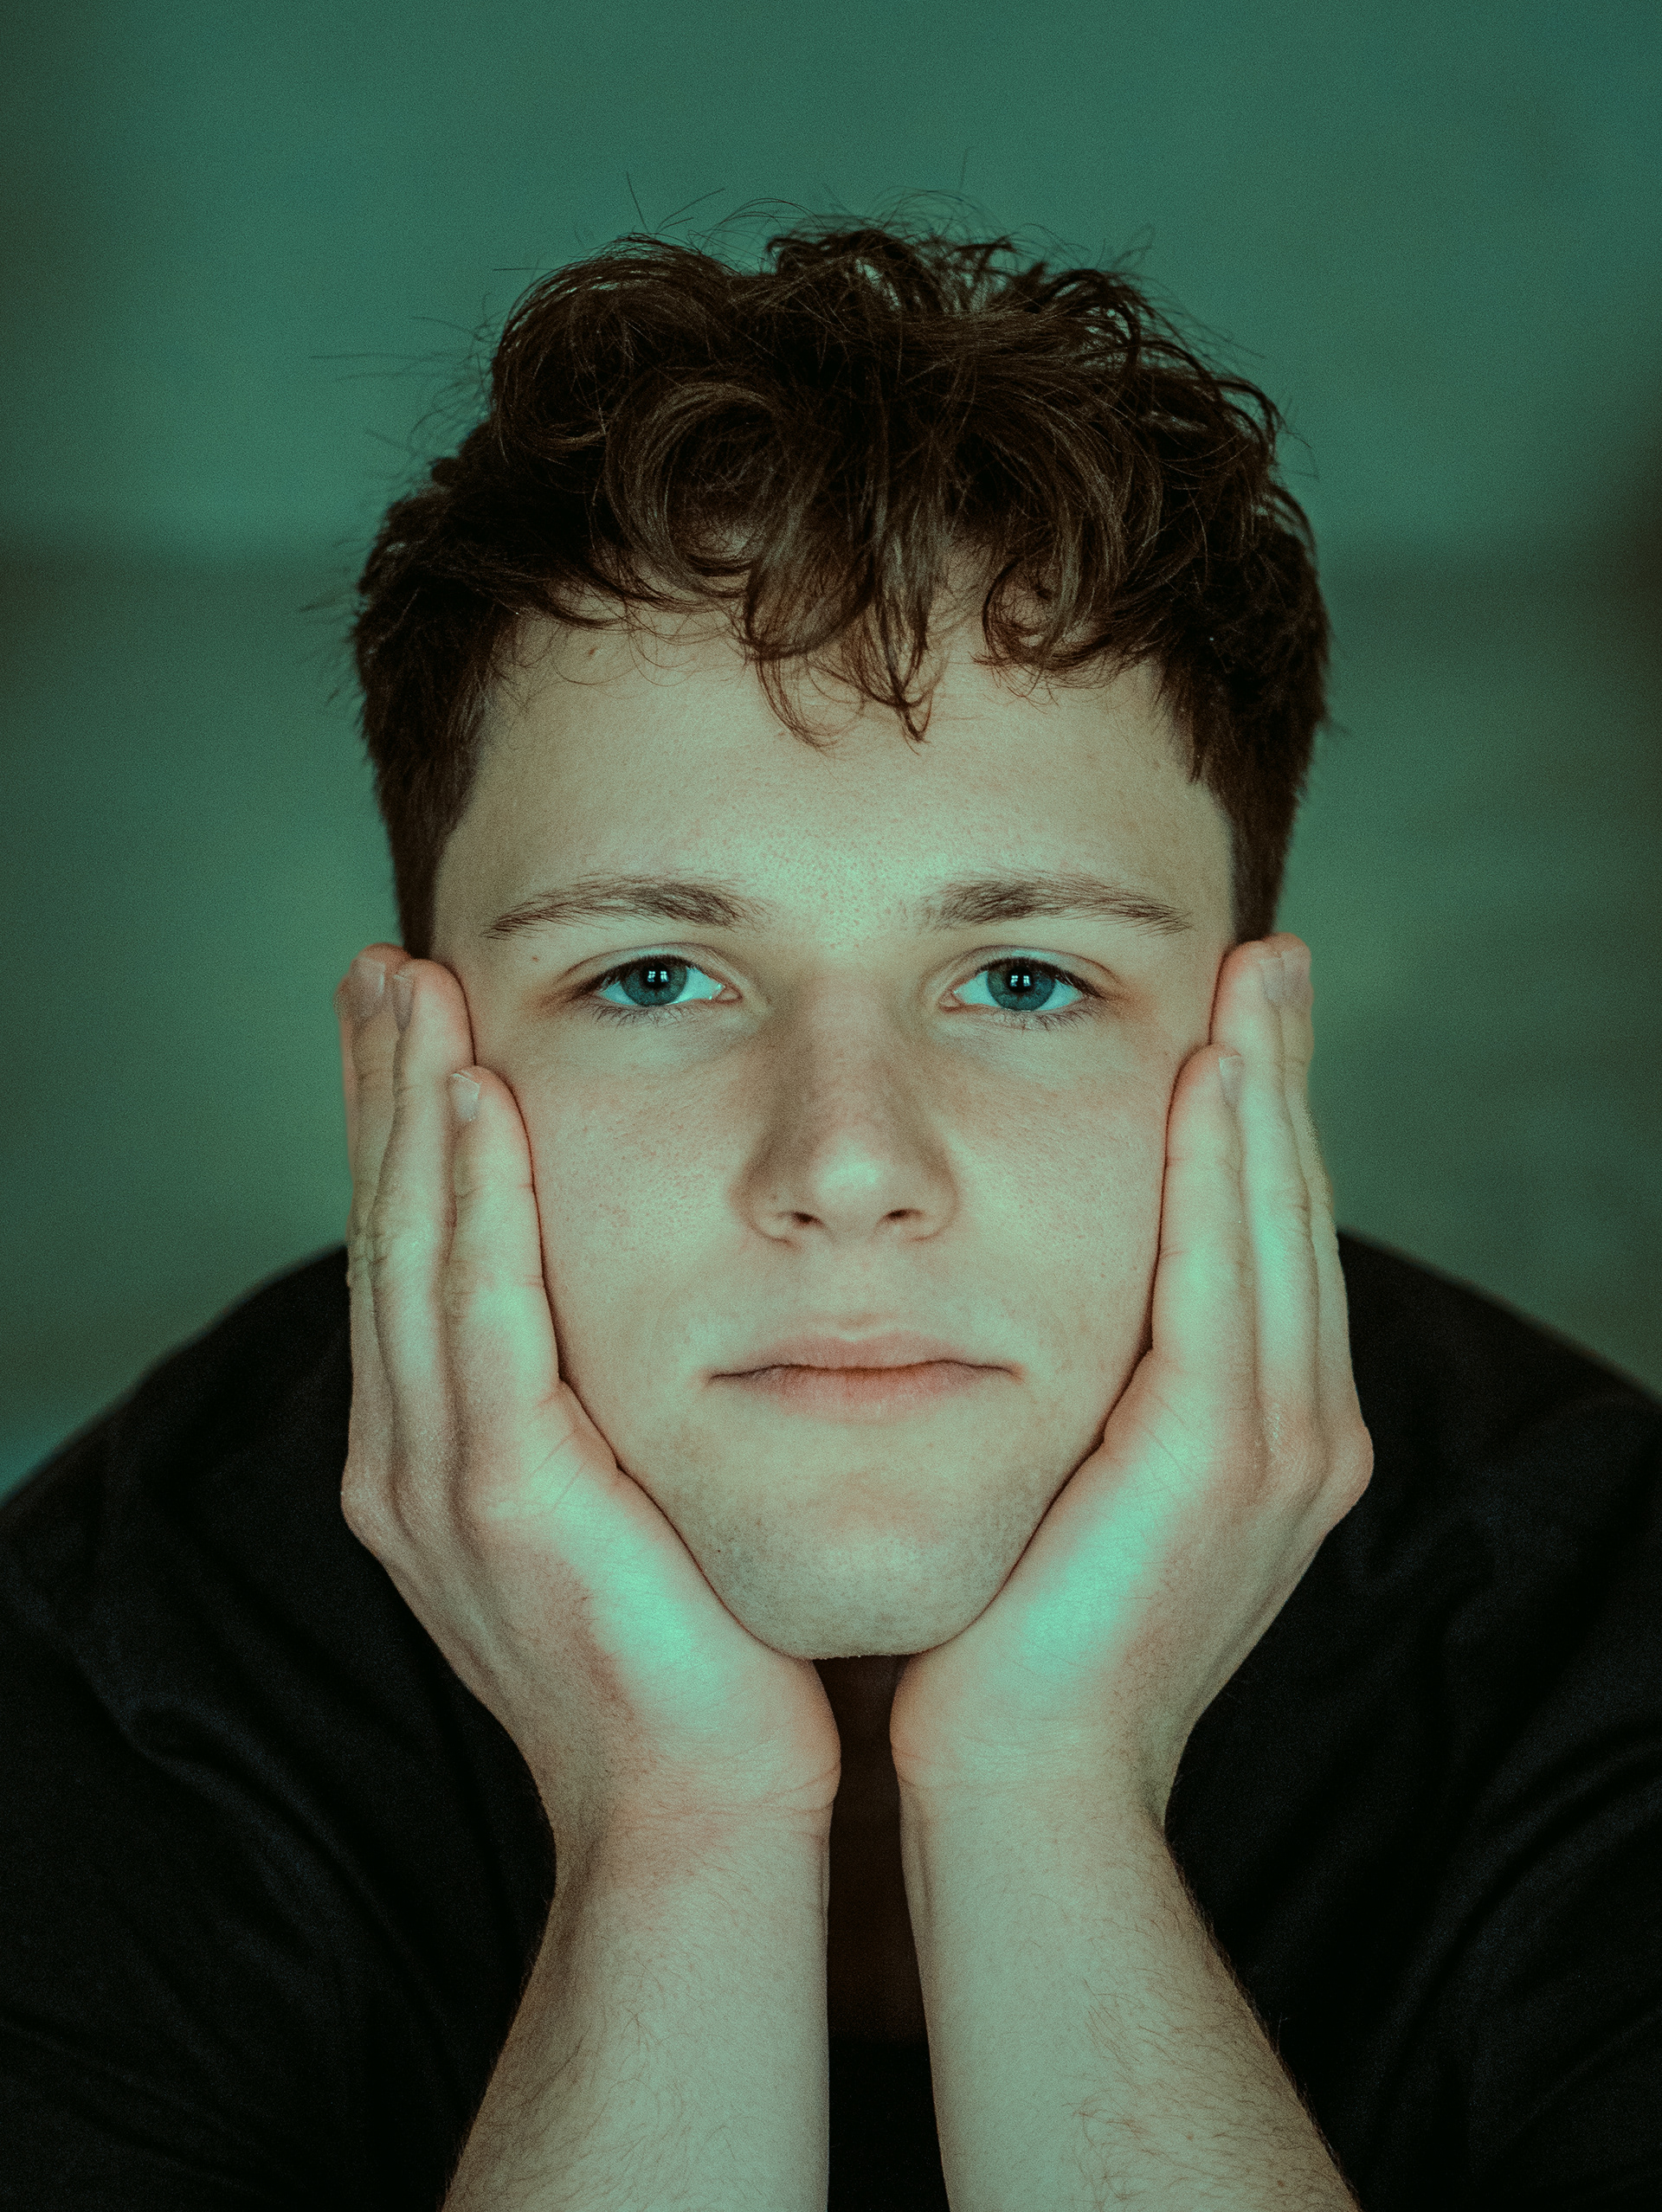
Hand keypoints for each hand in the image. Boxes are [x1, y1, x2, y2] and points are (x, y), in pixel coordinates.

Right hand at [334, 944, 841, 1842]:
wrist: (703, 1810)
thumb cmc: (687, 1654)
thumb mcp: (617, 1502)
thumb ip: (590, 1400)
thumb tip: (626, 1300)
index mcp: (433, 1459)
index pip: (410, 1257)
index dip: (398, 1132)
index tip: (410, 1020)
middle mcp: (409, 1463)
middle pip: (387, 1235)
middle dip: (380, 1092)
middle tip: (387, 962)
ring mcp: (443, 1487)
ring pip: (417, 1256)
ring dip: (411, 1113)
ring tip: (415, 990)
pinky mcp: (510, 1506)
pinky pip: (483, 1324)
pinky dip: (476, 1206)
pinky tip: (480, 1106)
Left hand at [887, 934, 1372, 1824]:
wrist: (1025, 1774)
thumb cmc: (1024, 1631)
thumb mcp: (1082, 1477)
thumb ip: (1102, 1381)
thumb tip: (1049, 1283)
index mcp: (1272, 1434)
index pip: (1269, 1240)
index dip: (1266, 1122)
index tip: (1242, 1015)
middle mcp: (1302, 1432)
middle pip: (1294, 1214)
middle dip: (1284, 1077)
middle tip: (1271, 955)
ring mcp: (1276, 1451)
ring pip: (1275, 1230)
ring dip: (1268, 1094)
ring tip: (1256, 978)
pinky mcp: (1216, 1464)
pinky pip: (1223, 1286)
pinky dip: (1223, 1178)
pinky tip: (1211, 1083)